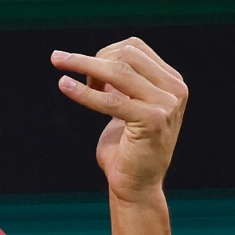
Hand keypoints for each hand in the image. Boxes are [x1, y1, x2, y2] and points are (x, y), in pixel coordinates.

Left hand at [51, 38, 187, 201]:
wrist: (136, 187)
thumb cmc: (126, 150)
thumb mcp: (127, 108)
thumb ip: (121, 85)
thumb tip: (99, 60)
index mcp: (171, 82)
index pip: (135, 47)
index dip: (104, 54)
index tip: (84, 71)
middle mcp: (174, 89)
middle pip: (127, 54)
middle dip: (93, 60)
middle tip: (68, 72)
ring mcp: (167, 104)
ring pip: (119, 71)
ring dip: (84, 66)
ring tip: (60, 67)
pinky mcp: (152, 121)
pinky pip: (110, 100)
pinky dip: (83, 92)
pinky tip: (64, 85)